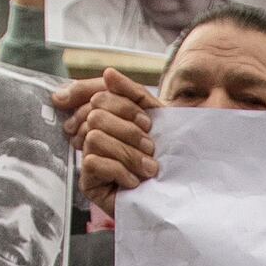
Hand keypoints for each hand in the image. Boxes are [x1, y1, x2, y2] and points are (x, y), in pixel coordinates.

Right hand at [53, 70, 159, 202]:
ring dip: (127, 153)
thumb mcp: (156, 116)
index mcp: (108, 115)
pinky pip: (93, 162)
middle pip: (95, 115)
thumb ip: (132, 92)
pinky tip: (134, 182)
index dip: (125, 106)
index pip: (98, 95)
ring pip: (94, 138)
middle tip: (150, 147)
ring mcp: (88, 157)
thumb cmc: (168, 154)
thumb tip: (109, 73)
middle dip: (128, 131)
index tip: (148, 123)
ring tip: (147, 168)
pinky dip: (119, 171)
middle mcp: (93, 133)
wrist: (178, 193)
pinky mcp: (88, 182)